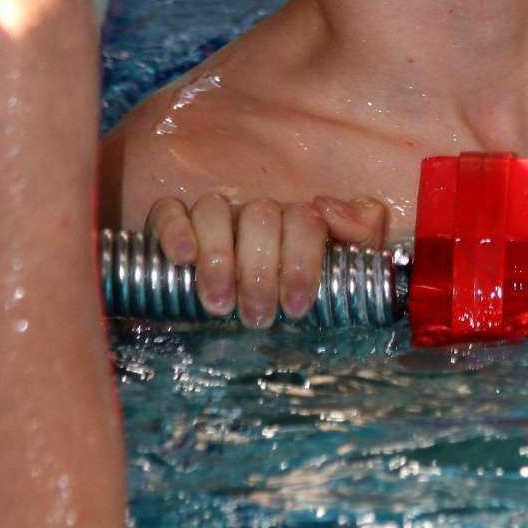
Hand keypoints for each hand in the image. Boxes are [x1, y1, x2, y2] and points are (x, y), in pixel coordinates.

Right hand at [126, 192, 389, 325]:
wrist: (240, 305)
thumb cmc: (292, 291)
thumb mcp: (342, 267)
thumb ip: (358, 234)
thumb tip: (329, 209)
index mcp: (295, 219)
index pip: (304, 221)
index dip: (302, 263)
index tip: (296, 308)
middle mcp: (255, 211)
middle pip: (260, 218)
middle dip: (260, 271)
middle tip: (258, 317)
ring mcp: (215, 212)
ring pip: (215, 212)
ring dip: (218, 258)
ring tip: (220, 305)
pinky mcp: (172, 219)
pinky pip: (169, 211)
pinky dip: (175, 230)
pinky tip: (182, 259)